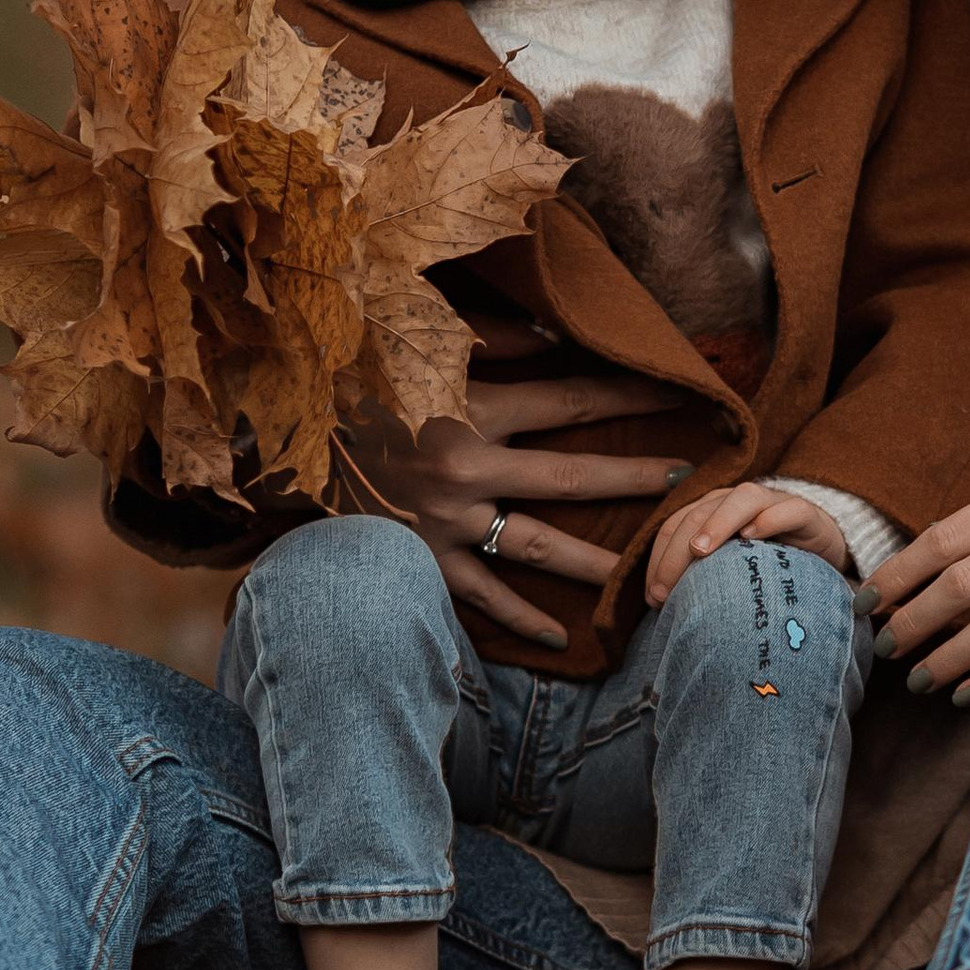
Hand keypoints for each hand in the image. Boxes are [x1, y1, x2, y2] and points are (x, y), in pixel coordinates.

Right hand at [343, 367, 687, 647]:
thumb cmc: (359, 373)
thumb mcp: (425, 342)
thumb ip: (495, 336)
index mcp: (474, 406)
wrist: (280, 429)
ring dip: (596, 561)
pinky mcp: (420, 557)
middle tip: (689, 483)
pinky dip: (521, 618)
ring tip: (645, 573)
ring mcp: (444, 519)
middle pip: (574, 476)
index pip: (573, 401)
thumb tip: (557, 333)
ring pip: (538, 545)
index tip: (680, 394)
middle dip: (636, 478)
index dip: (630, 395)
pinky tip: (565, 636)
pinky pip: (480, 595)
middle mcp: (467, 465)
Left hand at [643, 479, 850, 609]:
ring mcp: (773, 502)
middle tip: (665, 589)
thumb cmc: (768, 564)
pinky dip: (770, 518)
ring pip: (742, 498)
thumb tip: (657, 604)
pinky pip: (789, 508)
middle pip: (700, 513)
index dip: (659, 558)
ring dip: (717, 522)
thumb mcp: (729, 571)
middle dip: (677, 551)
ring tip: (699, 550)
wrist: (824, 553)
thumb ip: (698, 579)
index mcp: (712, 511)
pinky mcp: (806, 512)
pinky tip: (752, 536)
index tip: (652, 596)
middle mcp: (737, 500)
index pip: (676, 525)